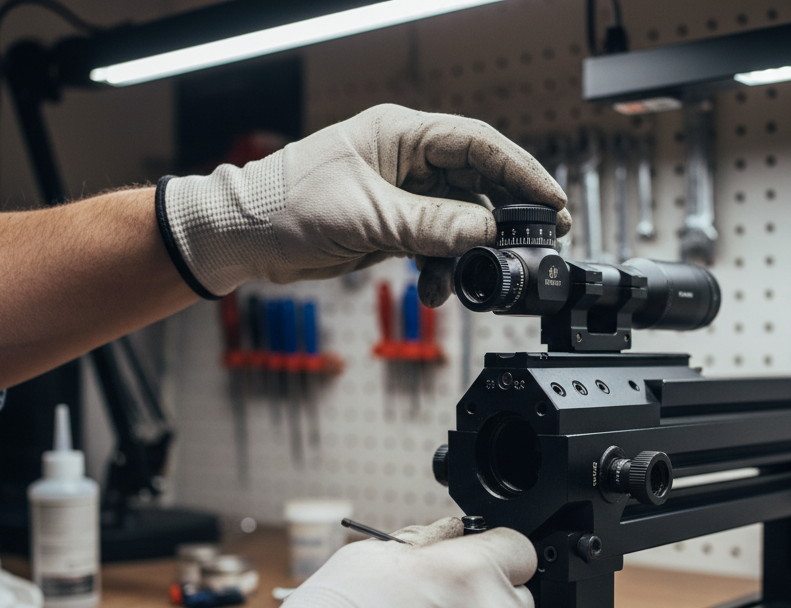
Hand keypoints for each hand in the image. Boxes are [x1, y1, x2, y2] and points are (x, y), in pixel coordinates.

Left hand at [159, 104, 569, 298]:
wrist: (241, 237)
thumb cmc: (286, 205)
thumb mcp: (370, 217)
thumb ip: (433, 226)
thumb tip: (486, 231)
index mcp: (400, 135)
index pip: (477, 145)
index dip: (519, 172)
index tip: (549, 201)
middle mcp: (404, 160)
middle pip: (476, 182)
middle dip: (503, 216)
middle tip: (533, 242)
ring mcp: (399, 193)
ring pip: (456, 220)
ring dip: (467, 252)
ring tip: (474, 278)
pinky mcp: (390, 224)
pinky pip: (433, 244)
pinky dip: (440, 268)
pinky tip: (436, 289)